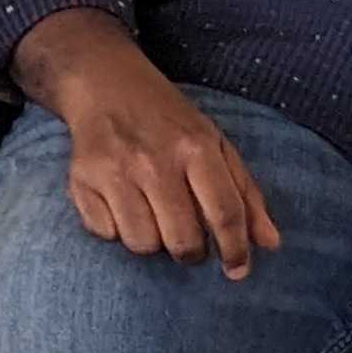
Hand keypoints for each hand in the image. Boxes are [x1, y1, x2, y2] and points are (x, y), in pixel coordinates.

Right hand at [11, 9, 282, 278]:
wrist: (104, 82)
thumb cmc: (168, 119)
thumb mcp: (215, 143)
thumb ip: (245, 194)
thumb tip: (270, 245)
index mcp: (195, 146)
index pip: (224, 213)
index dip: (235, 250)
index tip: (237, 270)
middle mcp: (154, 160)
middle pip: (183, 241)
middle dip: (191, 252)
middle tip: (188, 240)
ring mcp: (114, 171)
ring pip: (142, 244)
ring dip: (152, 240)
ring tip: (152, 215)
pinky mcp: (81, 180)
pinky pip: (106, 235)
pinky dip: (116, 229)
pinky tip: (121, 204)